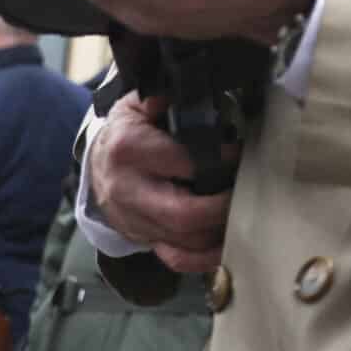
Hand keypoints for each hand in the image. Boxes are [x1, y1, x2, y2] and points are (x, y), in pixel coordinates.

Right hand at [90, 94, 232, 273]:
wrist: (100, 160)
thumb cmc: (131, 128)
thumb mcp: (142, 102)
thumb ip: (166, 97)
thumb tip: (191, 91)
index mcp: (128, 150)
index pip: (184, 161)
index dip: (221, 159)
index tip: (242, 153)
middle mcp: (127, 191)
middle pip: (183, 215)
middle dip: (224, 206)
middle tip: (250, 190)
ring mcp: (133, 221)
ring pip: (185, 241)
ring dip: (221, 231)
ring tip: (247, 212)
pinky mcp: (142, 240)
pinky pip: (177, 259)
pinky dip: (207, 257)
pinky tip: (229, 242)